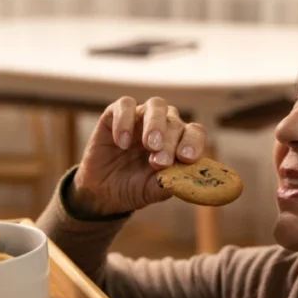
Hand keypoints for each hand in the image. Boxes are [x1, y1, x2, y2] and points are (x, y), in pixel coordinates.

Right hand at [69, 96, 206, 216]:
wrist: (102, 191)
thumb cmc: (133, 188)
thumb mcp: (151, 191)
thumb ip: (167, 184)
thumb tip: (183, 181)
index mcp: (178, 142)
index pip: (194, 132)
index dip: (194, 142)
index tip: (186, 158)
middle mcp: (163, 125)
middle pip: (174, 121)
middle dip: (170, 142)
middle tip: (160, 162)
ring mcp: (141, 117)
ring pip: (156, 105)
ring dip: (155, 124)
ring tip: (149, 145)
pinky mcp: (116, 114)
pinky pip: (125, 105)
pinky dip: (125, 121)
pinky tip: (121, 143)